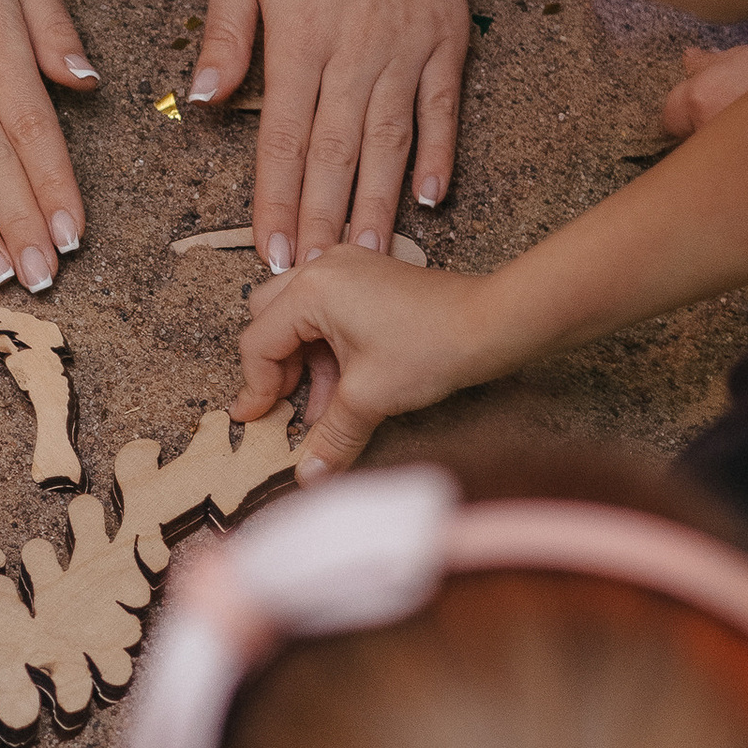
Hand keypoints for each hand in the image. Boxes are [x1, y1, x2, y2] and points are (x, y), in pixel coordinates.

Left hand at [195, 0, 472, 276]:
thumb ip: (225, 34)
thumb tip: (203, 101)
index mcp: (297, 40)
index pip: (282, 141)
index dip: (275, 202)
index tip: (271, 255)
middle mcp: (353, 56)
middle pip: (335, 157)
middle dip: (323, 224)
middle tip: (316, 280)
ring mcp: (405, 49)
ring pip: (389, 145)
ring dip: (378, 208)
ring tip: (371, 260)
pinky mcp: (446, 36)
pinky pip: (441, 109)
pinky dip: (438, 155)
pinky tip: (431, 198)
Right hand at [235, 241, 513, 477]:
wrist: (492, 324)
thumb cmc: (432, 346)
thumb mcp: (370, 398)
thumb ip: (330, 437)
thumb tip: (308, 478)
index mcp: (312, 289)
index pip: (260, 341)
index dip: (255, 387)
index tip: (255, 421)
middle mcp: (323, 269)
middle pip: (270, 319)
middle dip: (274, 367)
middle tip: (283, 404)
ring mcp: (348, 269)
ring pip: (298, 316)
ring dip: (303, 363)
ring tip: (320, 408)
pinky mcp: (369, 279)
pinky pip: (328, 312)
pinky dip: (327, 349)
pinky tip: (342, 389)